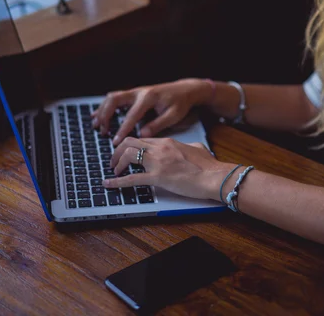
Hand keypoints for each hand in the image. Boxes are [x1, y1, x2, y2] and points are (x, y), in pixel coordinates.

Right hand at [92, 79, 211, 145]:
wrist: (184, 90)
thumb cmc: (180, 103)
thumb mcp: (173, 116)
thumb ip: (157, 125)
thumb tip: (142, 135)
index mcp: (148, 97)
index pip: (131, 115)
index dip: (122, 129)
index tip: (115, 142)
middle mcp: (139, 92)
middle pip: (114, 100)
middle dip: (105, 116)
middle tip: (102, 132)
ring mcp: (135, 92)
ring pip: (112, 98)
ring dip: (102, 111)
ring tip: (96, 125)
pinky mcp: (134, 94)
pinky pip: (115, 98)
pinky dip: (105, 106)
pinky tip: (97, 116)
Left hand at [104, 137, 233, 200]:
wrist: (215, 176)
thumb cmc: (209, 166)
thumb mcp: (197, 149)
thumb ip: (189, 147)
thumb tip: (189, 149)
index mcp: (168, 142)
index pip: (142, 139)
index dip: (130, 146)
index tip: (125, 153)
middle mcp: (160, 148)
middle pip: (129, 142)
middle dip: (117, 151)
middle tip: (114, 161)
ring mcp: (158, 162)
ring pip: (128, 155)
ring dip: (117, 163)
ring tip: (113, 172)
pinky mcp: (158, 178)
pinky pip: (132, 178)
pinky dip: (117, 182)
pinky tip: (108, 184)